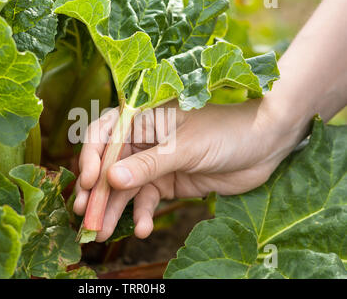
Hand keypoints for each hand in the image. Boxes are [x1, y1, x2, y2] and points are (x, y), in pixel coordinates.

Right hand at [73, 98, 306, 241]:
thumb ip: (148, 165)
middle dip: (97, 191)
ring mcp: (154, 163)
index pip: (105, 134)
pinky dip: (142, 215)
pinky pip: (146, 200)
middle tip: (85, 216)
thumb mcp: (185, 146)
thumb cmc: (226, 131)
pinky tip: (142, 229)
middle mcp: (143, 139)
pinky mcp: (167, 182)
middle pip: (109, 165)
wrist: (265, 145)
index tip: (88, 183)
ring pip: (125, 187)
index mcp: (143, 118)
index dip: (91, 157)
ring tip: (103, 233)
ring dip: (114, 209)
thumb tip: (110, 180)